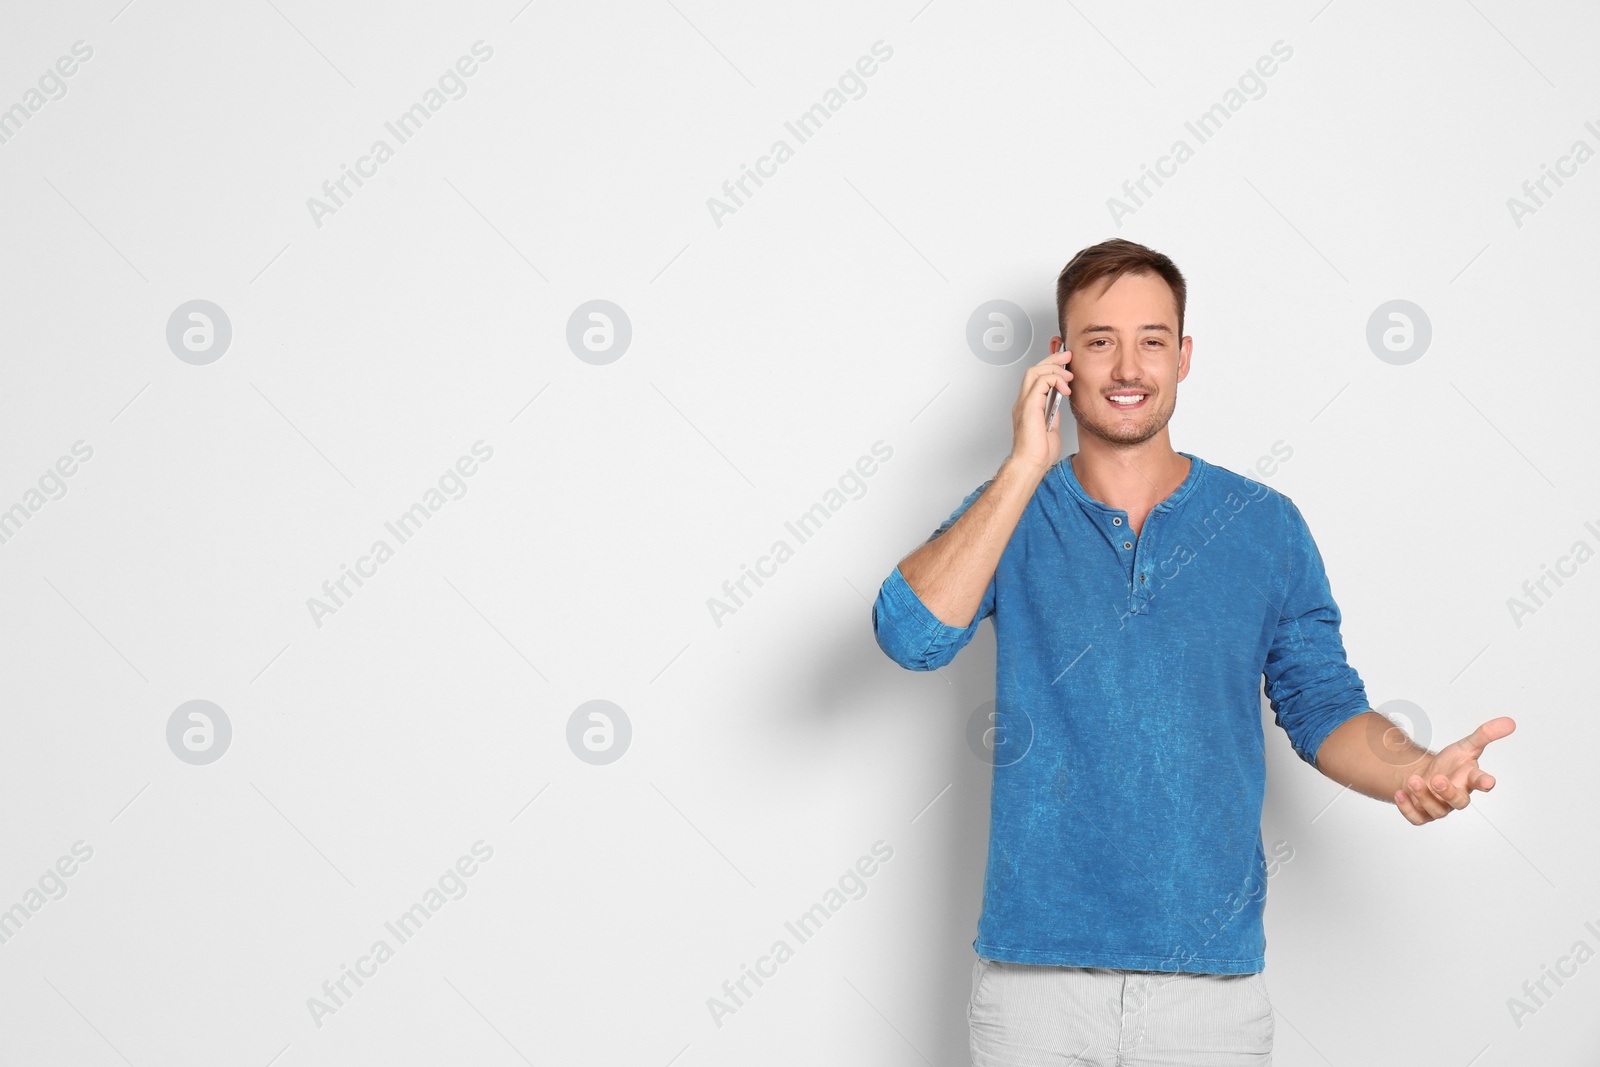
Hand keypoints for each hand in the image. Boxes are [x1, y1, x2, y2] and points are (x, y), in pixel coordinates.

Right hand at [1008, 347, 1071, 475]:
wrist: (1031, 464)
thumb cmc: (1039, 453)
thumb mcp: (1051, 428)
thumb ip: (1052, 413)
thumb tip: (1058, 403)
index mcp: (1028, 406)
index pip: (1036, 378)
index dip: (1049, 366)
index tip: (1064, 362)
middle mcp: (1023, 402)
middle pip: (1034, 370)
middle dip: (1052, 359)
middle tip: (1067, 356)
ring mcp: (1024, 403)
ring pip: (1034, 372)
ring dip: (1053, 368)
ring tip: (1067, 374)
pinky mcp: (1029, 406)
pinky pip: (1040, 382)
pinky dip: (1054, 380)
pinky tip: (1064, 387)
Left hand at [1394, 716, 1514, 824]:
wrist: (1427, 775)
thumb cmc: (1451, 765)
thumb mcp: (1466, 746)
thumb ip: (1485, 735)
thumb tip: (1509, 722)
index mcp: (1469, 780)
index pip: (1480, 782)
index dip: (1485, 782)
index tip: (1489, 781)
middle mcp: (1456, 796)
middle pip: (1458, 802)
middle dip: (1448, 792)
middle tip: (1438, 780)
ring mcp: (1440, 807)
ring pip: (1436, 810)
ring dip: (1423, 796)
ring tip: (1413, 780)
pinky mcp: (1423, 813)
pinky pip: (1416, 818)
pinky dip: (1407, 808)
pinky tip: (1399, 794)